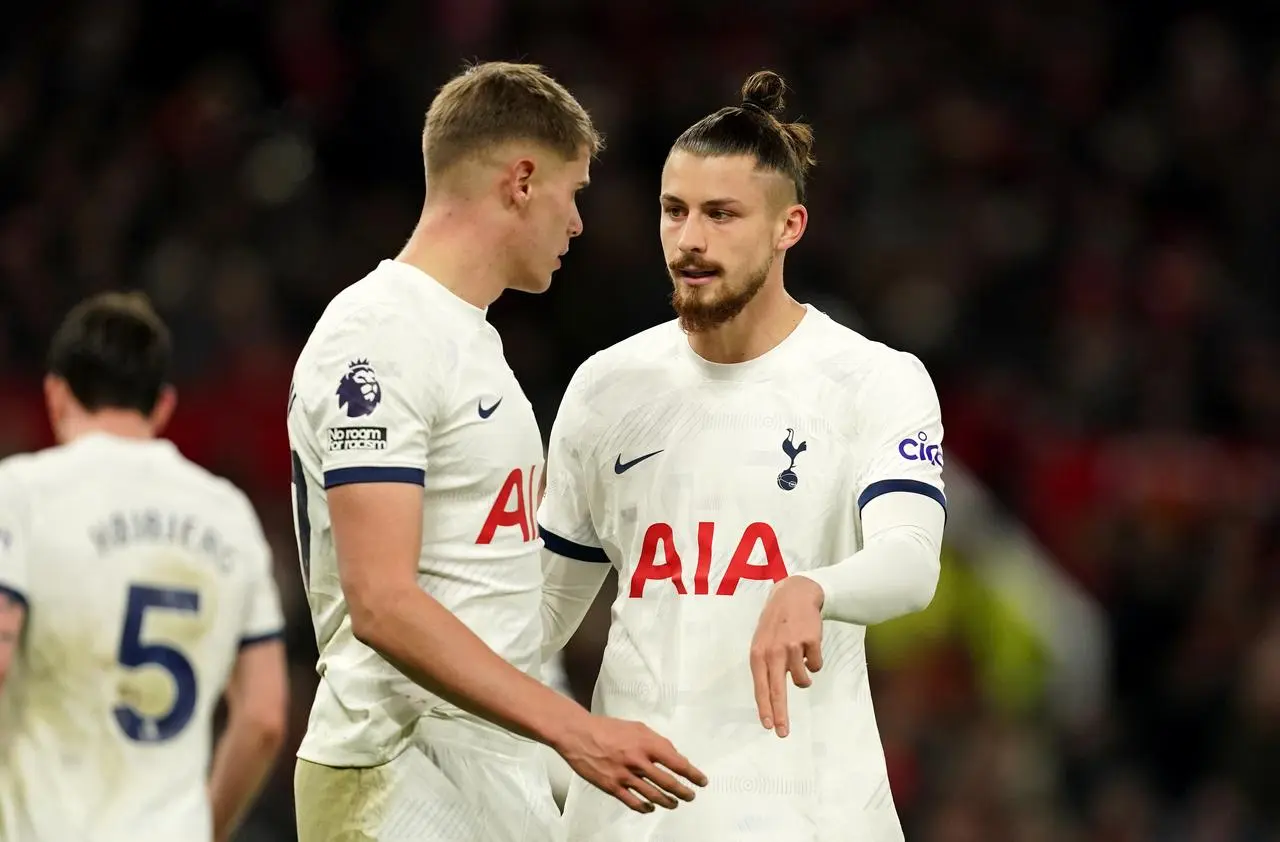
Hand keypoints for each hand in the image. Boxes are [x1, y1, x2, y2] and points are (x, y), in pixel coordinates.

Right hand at [552, 714, 707, 812]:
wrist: (579, 734)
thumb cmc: (608, 728)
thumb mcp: (637, 727)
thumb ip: (657, 741)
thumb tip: (674, 757)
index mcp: (646, 743)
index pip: (676, 762)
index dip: (692, 774)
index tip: (701, 781)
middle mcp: (638, 761)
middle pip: (668, 782)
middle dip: (683, 792)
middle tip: (690, 796)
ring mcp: (624, 776)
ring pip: (653, 795)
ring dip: (667, 802)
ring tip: (674, 804)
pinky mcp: (612, 787)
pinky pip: (633, 802)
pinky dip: (645, 807)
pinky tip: (651, 808)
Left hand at [749, 575, 824, 737]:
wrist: (795, 594)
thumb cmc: (777, 624)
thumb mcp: (763, 642)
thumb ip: (766, 667)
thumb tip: (771, 698)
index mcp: (758, 653)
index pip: (760, 686)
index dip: (764, 708)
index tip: (767, 727)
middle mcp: (773, 651)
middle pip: (777, 690)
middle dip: (780, 714)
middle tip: (782, 733)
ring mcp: (792, 646)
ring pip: (803, 680)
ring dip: (804, 676)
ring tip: (800, 658)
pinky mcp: (811, 641)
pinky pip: (816, 665)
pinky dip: (815, 660)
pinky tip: (809, 645)